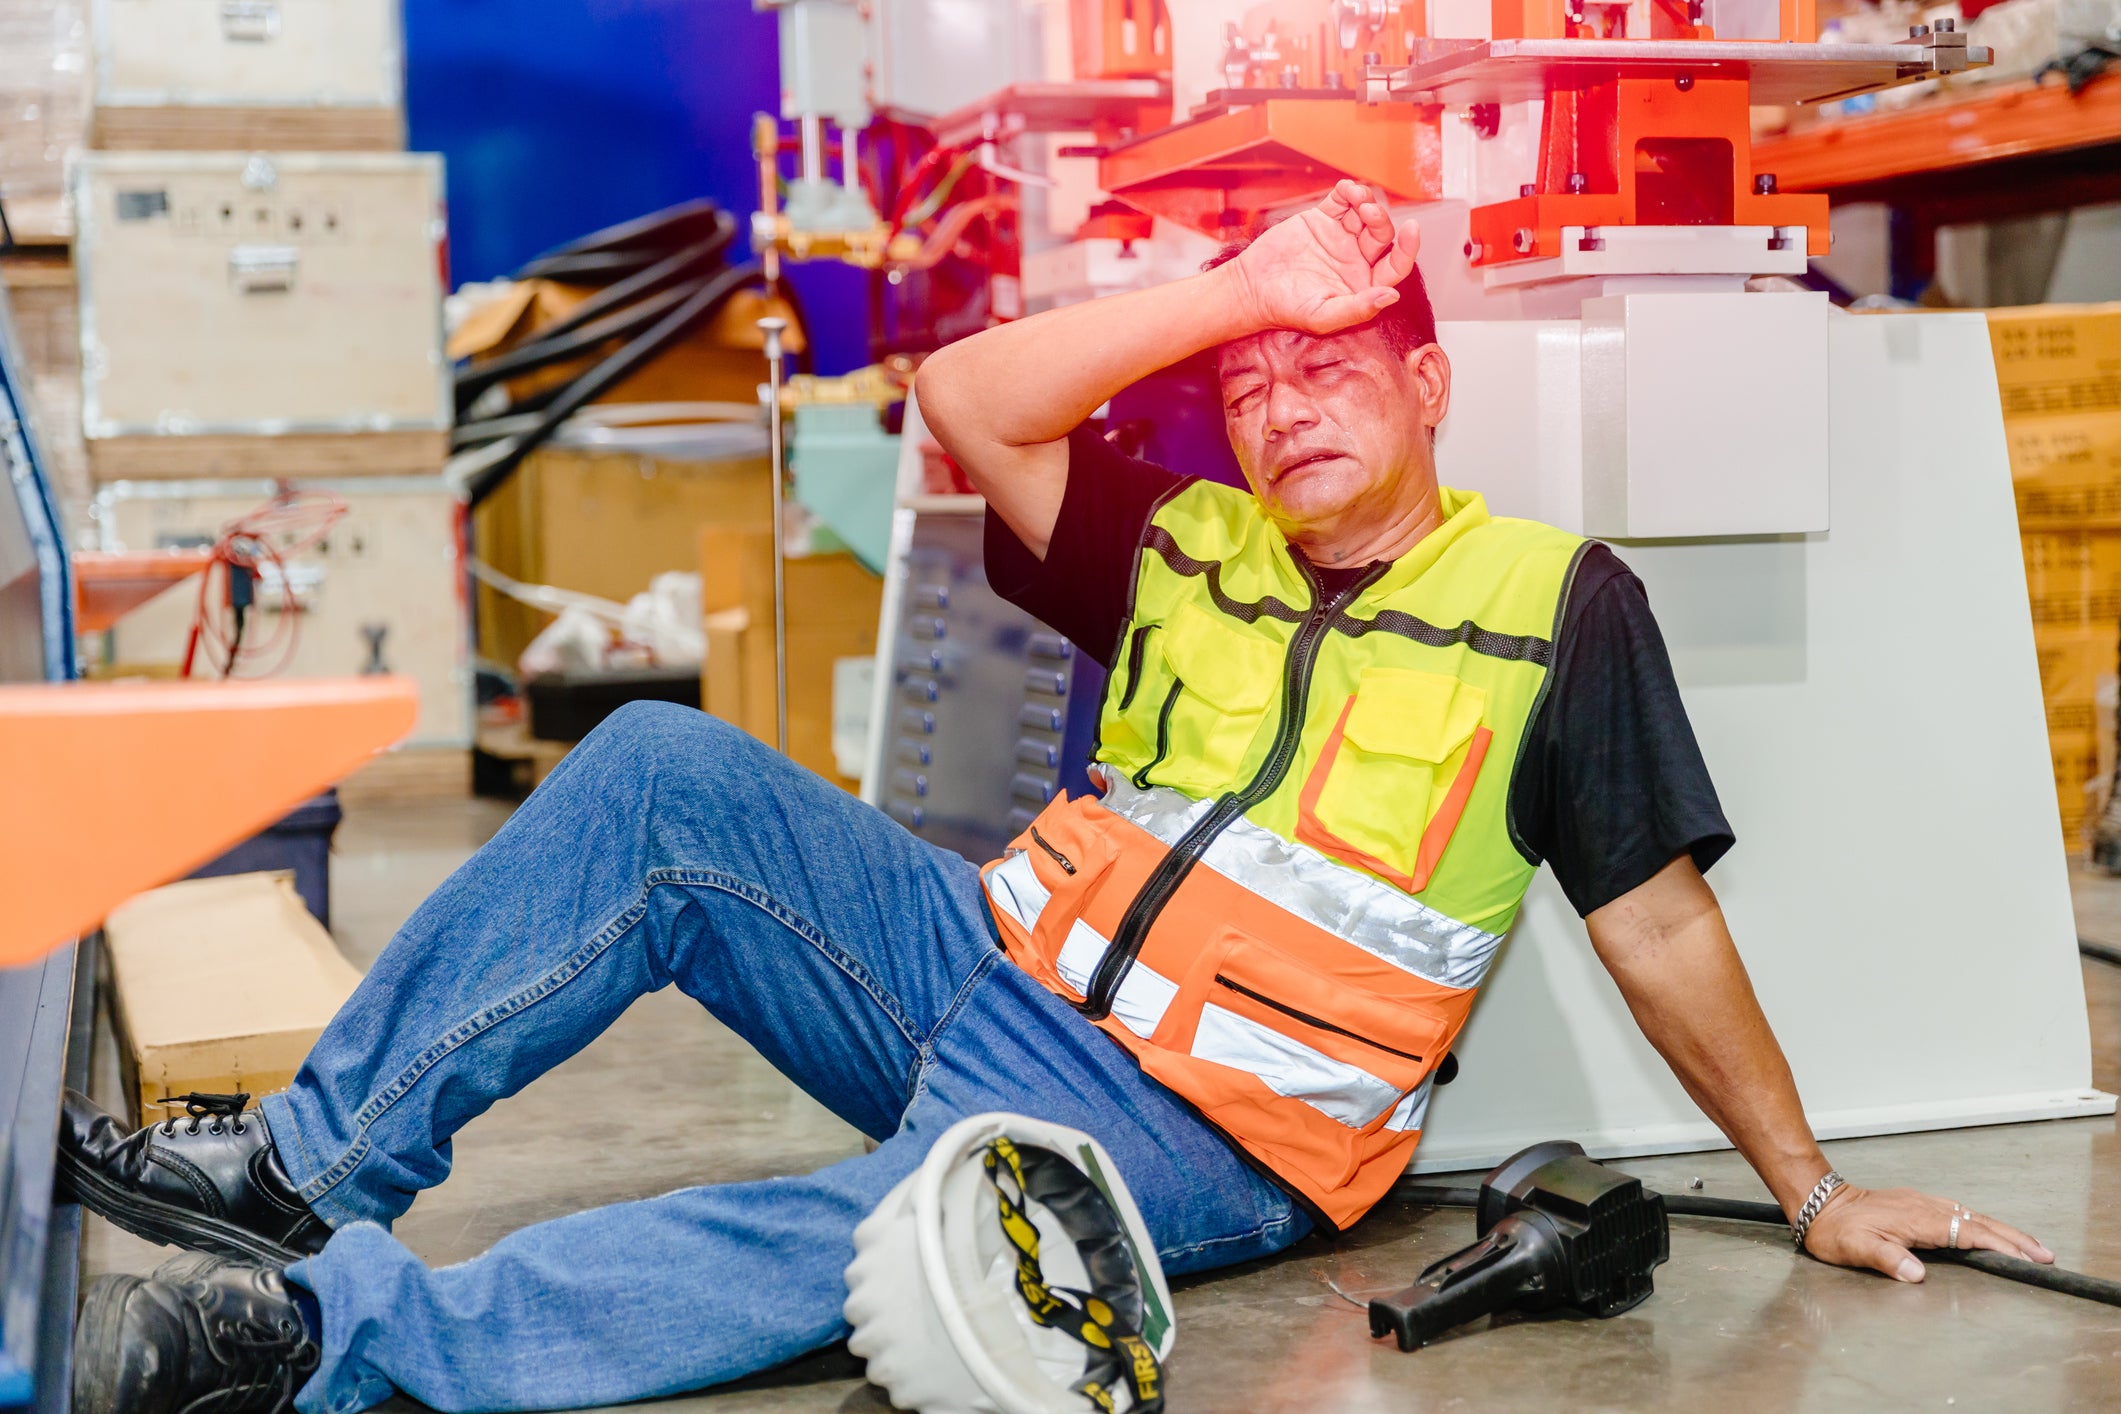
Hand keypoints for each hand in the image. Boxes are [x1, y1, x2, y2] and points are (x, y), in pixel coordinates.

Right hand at [1221, 180, 1421, 335]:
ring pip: (1365, 213)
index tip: (1412, 229)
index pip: (1396, 265)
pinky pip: (1341, 201)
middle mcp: (1356, 259)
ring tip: (1356, 196)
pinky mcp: (1322, 219)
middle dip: (1380, 220)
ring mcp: (1340, 237)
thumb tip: (1392, 296)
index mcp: (1363, 284)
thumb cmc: (1286, 308)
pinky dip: (1347, 191)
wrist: (1252, 288)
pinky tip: (1345, 188)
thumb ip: (1359, 308)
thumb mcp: (1324, 317)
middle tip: (1367, 212)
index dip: (1408, 248)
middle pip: (1382, 235)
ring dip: (1366, 201)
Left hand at [1802, 1182, 2053, 1280]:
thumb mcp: (1856, 1247)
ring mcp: (1922, 1204)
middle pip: (1979, 1221)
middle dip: (2014, 1237)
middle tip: (2043, 1253)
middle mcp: (1925, 1207)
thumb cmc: (1836, 1229)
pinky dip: (1982, 1224)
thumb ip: (1887, 1259)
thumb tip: (1916, 1273)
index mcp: (1918, 1218)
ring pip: (1972, 1215)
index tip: (2026, 1256)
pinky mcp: (1917, 1205)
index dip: (2000, 1245)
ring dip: (2002, 1230)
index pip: (1969, 1232)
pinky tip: (1989, 1232)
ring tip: (2028, 1245)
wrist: (1819, 1203)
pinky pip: (1959, 1213)